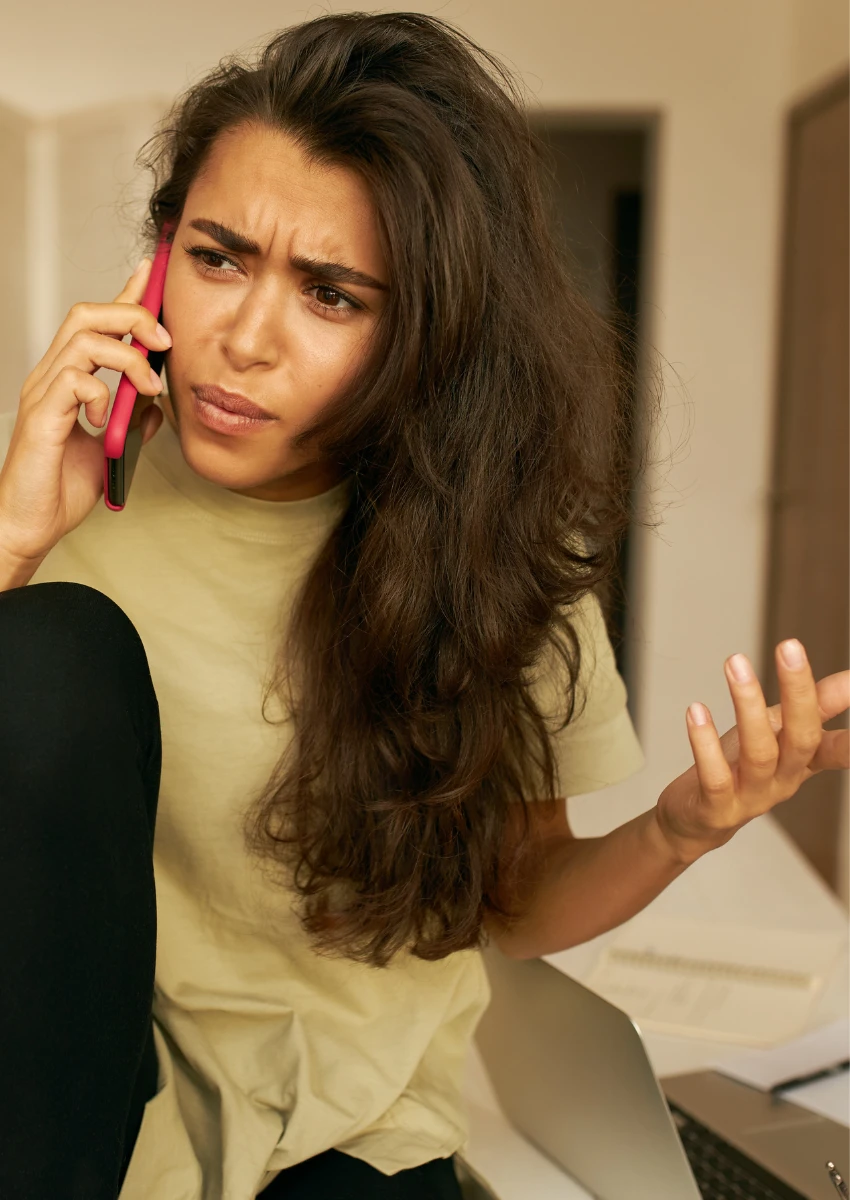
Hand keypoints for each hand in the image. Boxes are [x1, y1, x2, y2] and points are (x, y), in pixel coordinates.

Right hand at [0, 258, 169, 565]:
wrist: (32, 523)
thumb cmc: (61, 487)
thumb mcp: (113, 447)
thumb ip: (132, 418)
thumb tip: (159, 401)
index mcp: (69, 379)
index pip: (98, 323)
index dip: (126, 295)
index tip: (153, 274)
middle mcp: (52, 377)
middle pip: (88, 315)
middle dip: (132, 316)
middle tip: (165, 341)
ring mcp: (43, 393)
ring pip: (82, 339)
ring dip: (126, 356)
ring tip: (148, 385)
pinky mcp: (41, 417)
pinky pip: (73, 382)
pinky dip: (100, 393)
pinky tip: (106, 420)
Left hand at [655, 640, 848, 862]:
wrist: (695, 821)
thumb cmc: (738, 768)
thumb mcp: (778, 733)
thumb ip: (814, 707)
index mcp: (803, 762)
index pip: (840, 747)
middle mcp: (784, 781)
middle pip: (802, 738)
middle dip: (798, 691)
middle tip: (789, 646)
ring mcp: (751, 796)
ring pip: (759, 752)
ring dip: (747, 704)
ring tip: (735, 662)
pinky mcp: (717, 807)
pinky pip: (715, 776)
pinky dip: (705, 743)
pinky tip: (696, 711)